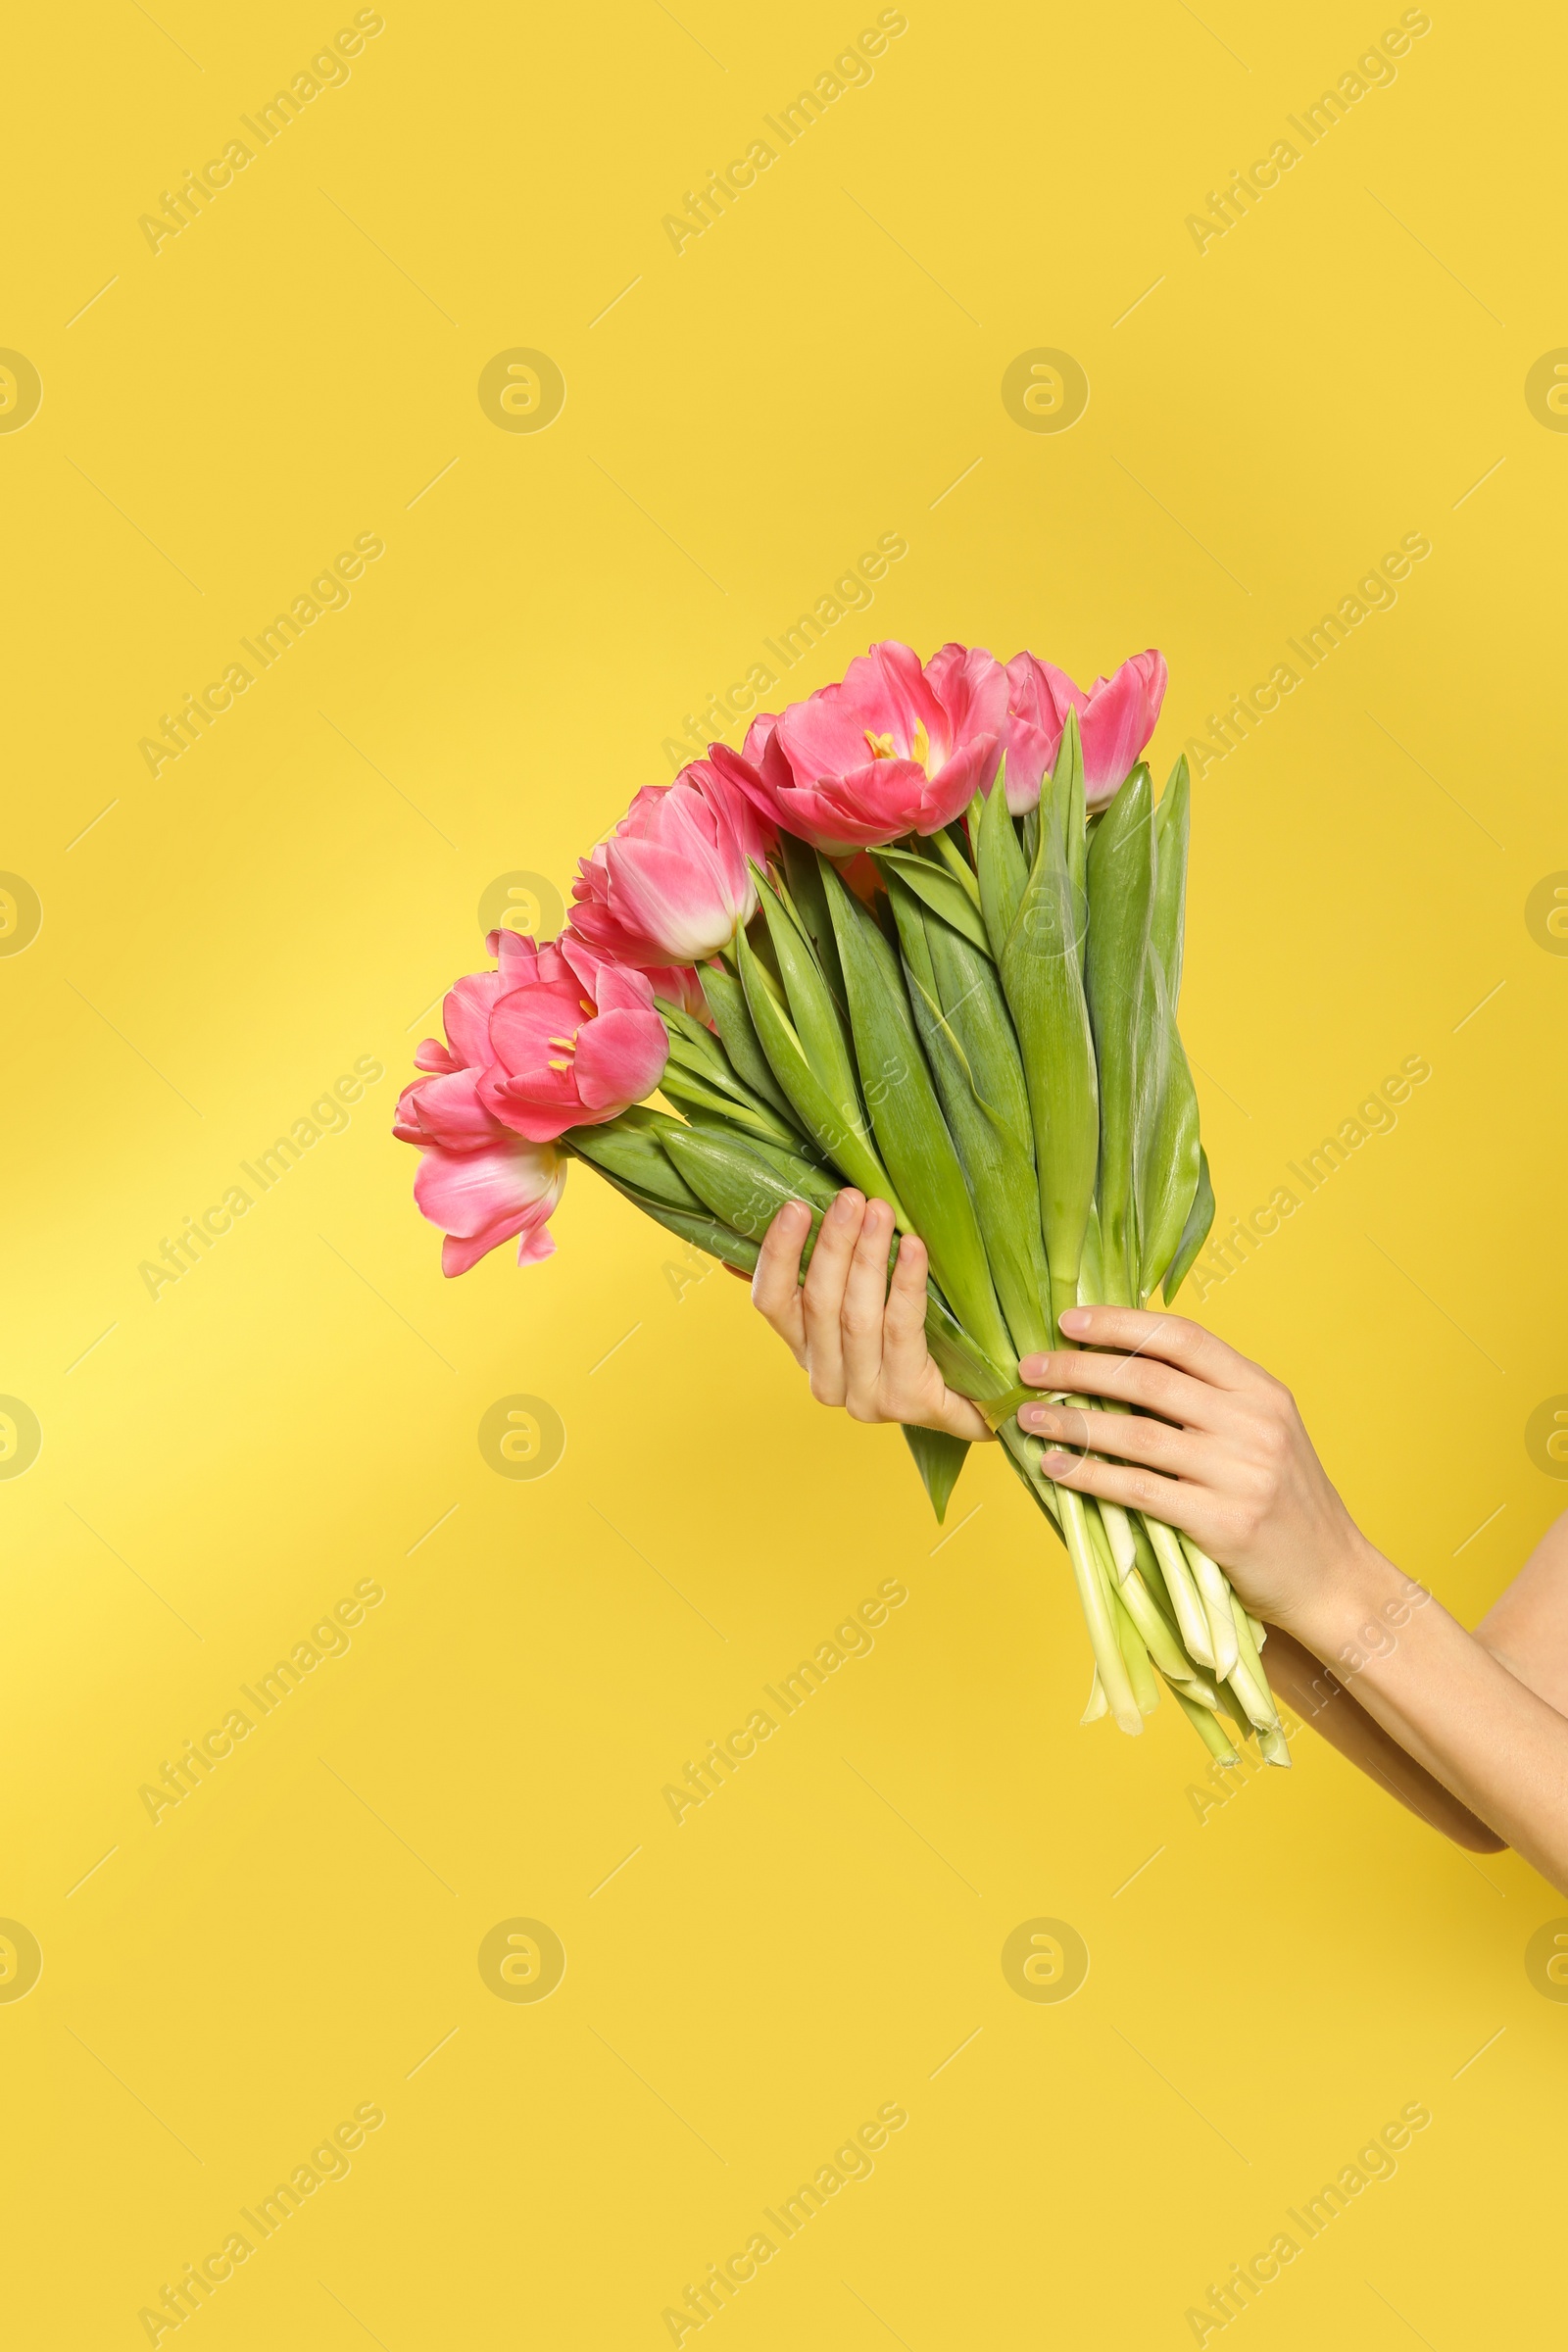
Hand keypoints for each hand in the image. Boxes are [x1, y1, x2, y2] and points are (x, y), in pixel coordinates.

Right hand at [750, 1192, 989, 1441]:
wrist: (982, 1399)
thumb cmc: (922, 1340)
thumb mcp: (871, 1304)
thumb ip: (838, 1270)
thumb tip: (805, 1209)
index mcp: (807, 1351)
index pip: (772, 1303)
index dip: (779, 1255)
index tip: (795, 1208)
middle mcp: (826, 1380)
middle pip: (818, 1304)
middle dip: (833, 1245)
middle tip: (851, 1198)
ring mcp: (864, 1397)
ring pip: (856, 1318)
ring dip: (867, 1258)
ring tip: (881, 1212)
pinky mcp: (904, 1401)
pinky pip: (901, 1331)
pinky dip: (905, 1284)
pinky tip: (913, 1248)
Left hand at [1015, 1304, 1374, 1631]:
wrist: (1333, 1578)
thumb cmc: (1286, 1504)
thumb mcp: (1263, 1434)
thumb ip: (1209, 1401)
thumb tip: (1117, 1370)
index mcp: (1261, 1390)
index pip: (1182, 1336)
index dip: (1120, 1323)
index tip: (1067, 1320)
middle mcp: (1254, 1423)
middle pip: (1149, 1378)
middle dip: (1079, 1368)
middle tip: (1029, 1368)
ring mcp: (1240, 1473)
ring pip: (1136, 1433)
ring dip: (1072, 1422)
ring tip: (1027, 1418)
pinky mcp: (1223, 1523)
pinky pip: (1139, 1490)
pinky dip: (1089, 1476)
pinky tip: (1056, 1467)